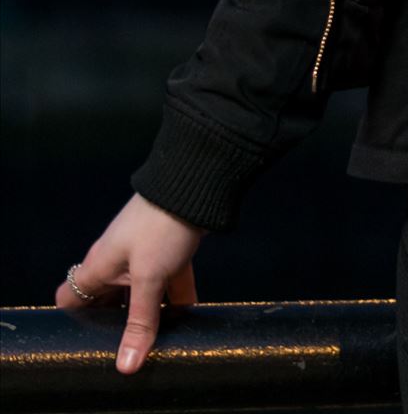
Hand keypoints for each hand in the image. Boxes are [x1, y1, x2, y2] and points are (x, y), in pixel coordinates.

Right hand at [55, 192, 205, 373]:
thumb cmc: (160, 227)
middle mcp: (116, 262)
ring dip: (150, 315)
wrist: (196, 184)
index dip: (72, 320)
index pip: (69, 296)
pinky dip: (176, 300)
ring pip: (140, 295)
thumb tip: (126, 366)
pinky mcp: (167, 252)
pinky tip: (189, 321)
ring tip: (158, 346)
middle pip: (106, 303)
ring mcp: (142, 256)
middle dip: (116, 327)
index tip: (86, 343)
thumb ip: (139, 322)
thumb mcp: (148, 279)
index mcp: (99, 266)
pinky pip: (167, 283)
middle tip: (126, 354)